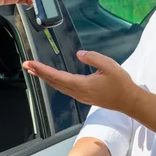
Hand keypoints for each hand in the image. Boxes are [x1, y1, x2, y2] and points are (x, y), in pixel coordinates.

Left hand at [22, 50, 138, 112]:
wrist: (128, 101)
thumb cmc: (121, 83)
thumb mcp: (109, 65)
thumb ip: (93, 58)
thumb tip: (79, 54)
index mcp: (82, 85)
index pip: (57, 76)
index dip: (42, 69)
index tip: (30, 64)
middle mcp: (78, 92)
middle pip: (54, 83)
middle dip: (40, 74)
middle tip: (27, 65)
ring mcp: (81, 96)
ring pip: (59, 87)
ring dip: (46, 79)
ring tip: (37, 71)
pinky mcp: (85, 97)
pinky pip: (65, 89)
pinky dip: (56, 82)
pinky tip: (54, 79)